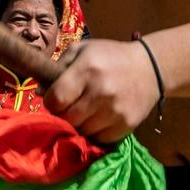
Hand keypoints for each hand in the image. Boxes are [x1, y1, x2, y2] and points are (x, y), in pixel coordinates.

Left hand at [43, 39, 159, 142]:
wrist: (150, 67)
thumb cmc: (110, 56)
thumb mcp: (83, 50)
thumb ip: (59, 67)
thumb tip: (39, 93)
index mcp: (87, 69)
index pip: (56, 99)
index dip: (50, 102)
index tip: (55, 99)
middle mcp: (101, 91)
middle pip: (68, 118)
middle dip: (64, 114)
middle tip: (71, 105)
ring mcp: (115, 110)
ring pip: (83, 131)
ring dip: (81, 123)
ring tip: (87, 110)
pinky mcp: (127, 125)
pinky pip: (100, 138)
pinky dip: (96, 131)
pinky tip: (101, 117)